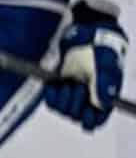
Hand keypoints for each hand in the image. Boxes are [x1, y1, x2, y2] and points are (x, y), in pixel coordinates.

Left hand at [43, 8, 126, 131]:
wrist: (86, 35)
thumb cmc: (102, 51)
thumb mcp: (106, 66)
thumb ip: (105, 84)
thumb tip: (103, 102)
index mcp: (104, 98)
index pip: (96, 121)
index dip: (90, 121)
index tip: (86, 112)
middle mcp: (87, 99)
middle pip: (76, 117)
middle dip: (76, 103)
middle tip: (79, 87)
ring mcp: (72, 94)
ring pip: (63, 110)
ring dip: (64, 99)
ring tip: (70, 84)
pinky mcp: (58, 88)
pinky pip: (51, 102)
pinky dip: (52, 95)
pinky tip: (56, 85)